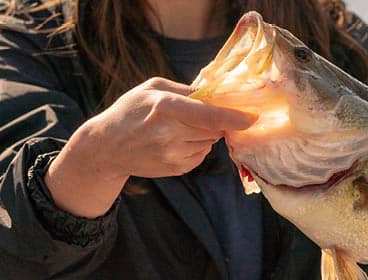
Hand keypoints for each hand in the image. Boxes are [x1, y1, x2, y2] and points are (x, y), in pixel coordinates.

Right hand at [46, 77, 254, 216]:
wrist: (105, 147)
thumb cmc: (131, 111)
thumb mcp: (153, 88)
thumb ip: (188, 90)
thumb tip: (219, 94)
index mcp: (166, 107)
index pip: (210, 116)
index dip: (235, 117)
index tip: (253, 117)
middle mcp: (170, 134)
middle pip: (215, 128)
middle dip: (214, 120)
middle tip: (194, 115)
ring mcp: (173, 155)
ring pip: (210, 142)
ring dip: (204, 134)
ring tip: (177, 129)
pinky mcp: (176, 169)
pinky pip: (202, 155)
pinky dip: (196, 146)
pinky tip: (174, 142)